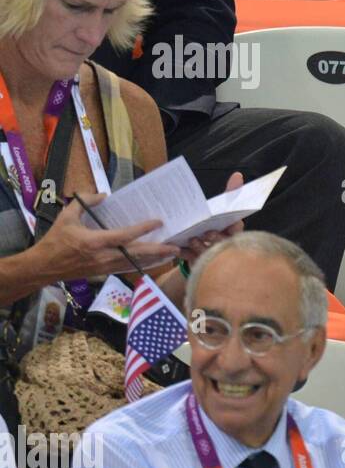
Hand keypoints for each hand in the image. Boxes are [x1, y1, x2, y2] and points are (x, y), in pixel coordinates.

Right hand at [36, 194, 179, 280]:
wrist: (43, 267)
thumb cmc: (55, 241)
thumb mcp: (66, 217)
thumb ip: (85, 203)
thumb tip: (104, 195)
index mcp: (96, 242)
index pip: (125, 235)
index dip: (143, 229)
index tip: (159, 222)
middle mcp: (104, 256)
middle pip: (137, 254)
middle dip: (159, 251)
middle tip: (177, 247)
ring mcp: (106, 267)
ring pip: (136, 263)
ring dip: (155, 259)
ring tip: (172, 254)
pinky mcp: (104, 273)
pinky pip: (128, 268)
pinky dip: (143, 265)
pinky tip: (154, 262)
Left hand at [178, 172, 244, 267]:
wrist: (195, 246)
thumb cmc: (210, 224)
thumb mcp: (219, 208)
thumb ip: (230, 193)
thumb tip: (238, 175)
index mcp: (231, 231)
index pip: (238, 229)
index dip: (235, 227)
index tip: (231, 224)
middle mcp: (225, 245)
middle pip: (223, 242)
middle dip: (216, 237)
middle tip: (207, 232)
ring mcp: (212, 256)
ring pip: (208, 252)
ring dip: (200, 245)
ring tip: (191, 240)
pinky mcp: (199, 264)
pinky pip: (192, 260)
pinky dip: (185, 253)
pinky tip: (178, 249)